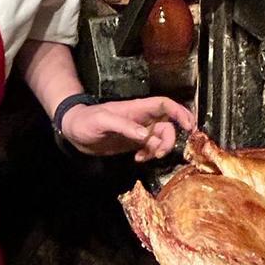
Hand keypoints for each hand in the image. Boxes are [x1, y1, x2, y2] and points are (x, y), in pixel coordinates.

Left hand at [59, 97, 194, 161]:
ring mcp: (139, 131)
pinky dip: (149, 155)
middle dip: (169, 140)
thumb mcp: (104, 121)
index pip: (166, 105)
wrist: (74, 131)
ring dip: (159, 150)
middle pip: (168, 125)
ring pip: (161, 138)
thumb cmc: (87, 121)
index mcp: (138, 108)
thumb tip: (146, 136)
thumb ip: (125, 127)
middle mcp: (142, 119)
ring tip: (145, 157)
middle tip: (159, 153)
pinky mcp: (134, 143)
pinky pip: (151, 148)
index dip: (181, 113)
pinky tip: (137, 159)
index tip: (190, 127)